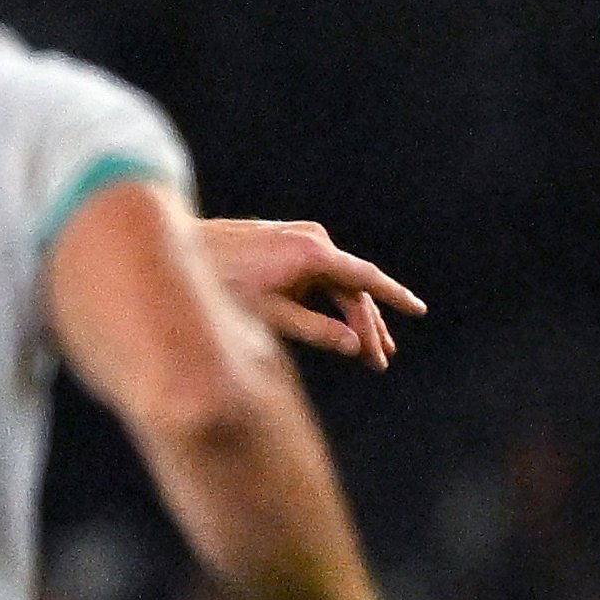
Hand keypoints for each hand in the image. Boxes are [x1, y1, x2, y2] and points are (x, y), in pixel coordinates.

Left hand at [201, 219, 424, 370]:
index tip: (418, 311)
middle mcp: (312, 240)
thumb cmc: (219, 283)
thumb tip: (354, 346)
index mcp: (313, 253)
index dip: (394, 298)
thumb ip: (314, 330)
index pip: (365, 279)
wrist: (181, 246)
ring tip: (368, 350)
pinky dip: (328, 303)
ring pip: (335, 284)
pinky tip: (337, 328)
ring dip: (350, 317)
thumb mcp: (269, 314)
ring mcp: (298, 239)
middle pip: (352, 287)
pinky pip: (318, 277)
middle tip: (381, 360)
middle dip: (368, 325)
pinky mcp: (285, 245)